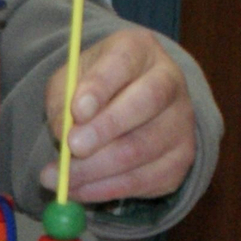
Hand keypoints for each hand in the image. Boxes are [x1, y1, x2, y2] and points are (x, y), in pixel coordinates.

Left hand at [42, 27, 195, 202]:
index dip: (100, 87)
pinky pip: (141, 182)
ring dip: (95, 170)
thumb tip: (64, 133)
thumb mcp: (69, 84)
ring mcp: (180, 123)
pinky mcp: (178, 162)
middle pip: (145, 103)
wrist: (126, 111)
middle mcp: (169, 82)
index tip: (77, 109)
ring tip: (60, 180)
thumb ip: (62, 102)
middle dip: (104, 129)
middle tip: (72, 147)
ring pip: (140, 150)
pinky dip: (103, 191)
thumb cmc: (94, 93)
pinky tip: (78, 190)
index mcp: (139, 49)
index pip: (124, 63)